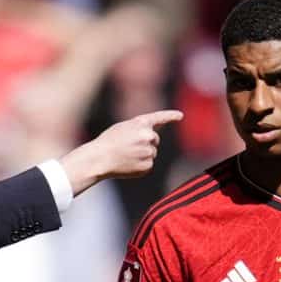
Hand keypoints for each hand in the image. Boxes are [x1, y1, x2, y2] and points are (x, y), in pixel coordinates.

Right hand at [60, 109, 182, 194]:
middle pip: (155, 140)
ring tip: (126, 155)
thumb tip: (153, 136)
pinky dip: (141, 165)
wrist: (100, 158)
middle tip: (129, 147)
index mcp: (141, 123)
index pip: (159, 118)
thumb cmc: (108, 143)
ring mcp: (149, 151)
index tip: (180, 116)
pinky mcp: (148, 165)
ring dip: (143, 154)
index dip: (171, 116)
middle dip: (146, 143)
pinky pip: (149, 164)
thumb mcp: (123, 128)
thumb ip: (139, 128)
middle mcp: (148, 135)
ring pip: (152, 152)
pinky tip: (129, 164)